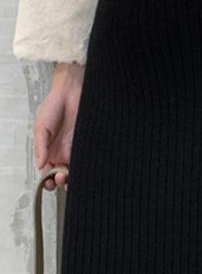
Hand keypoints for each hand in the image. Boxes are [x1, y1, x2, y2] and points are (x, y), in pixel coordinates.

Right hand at [34, 62, 83, 189]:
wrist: (72, 91)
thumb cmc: (54, 105)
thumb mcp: (41, 127)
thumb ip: (41, 147)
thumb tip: (40, 165)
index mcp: (49, 150)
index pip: (47, 171)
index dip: (48, 180)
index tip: (49, 182)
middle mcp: (63, 153)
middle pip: (62, 175)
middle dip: (61, 181)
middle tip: (61, 177)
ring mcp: (76, 150)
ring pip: (77, 171)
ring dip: (74, 177)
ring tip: (72, 176)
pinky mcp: (89, 146)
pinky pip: (89, 160)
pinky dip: (88, 168)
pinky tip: (86, 170)